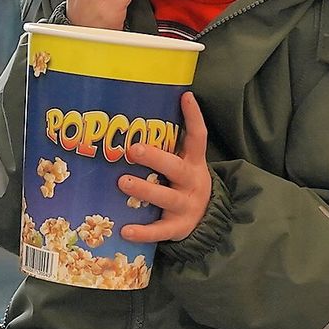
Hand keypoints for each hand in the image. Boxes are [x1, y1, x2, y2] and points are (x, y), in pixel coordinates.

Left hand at [119, 92, 210, 243]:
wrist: (206, 221)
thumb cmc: (182, 184)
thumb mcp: (184, 163)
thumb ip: (167, 146)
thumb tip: (134, 118)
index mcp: (193, 163)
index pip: (198, 137)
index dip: (194, 117)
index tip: (185, 96)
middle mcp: (192, 182)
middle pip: (176, 168)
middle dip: (155, 158)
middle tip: (133, 148)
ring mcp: (185, 206)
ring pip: (166, 197)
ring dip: (144, 190)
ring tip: (122, 182)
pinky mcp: (177, 228)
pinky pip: (159, 230)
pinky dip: (142, 232)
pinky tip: (124, 230)